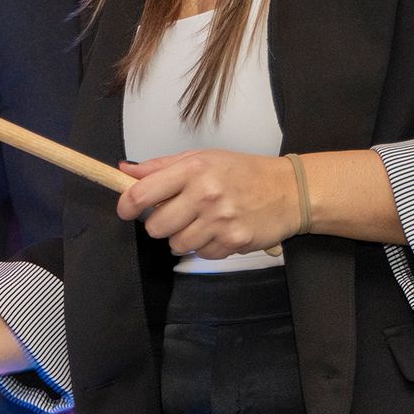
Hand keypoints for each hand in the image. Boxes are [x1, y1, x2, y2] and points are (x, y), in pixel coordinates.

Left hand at [116, 150, 298, 257]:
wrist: (289, 191)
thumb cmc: (243, 172)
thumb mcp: (202, 158)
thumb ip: (160, 167)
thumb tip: (124, 171)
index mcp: (193, 169)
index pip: (143, 194)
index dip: (127, 205)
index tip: (126, 210)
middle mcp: (205, 194)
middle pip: (156, 226)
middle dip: (160, 224)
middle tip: (176, 214)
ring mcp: (220, 221)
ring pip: (177, 245)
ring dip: (183, 238)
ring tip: (200, 222)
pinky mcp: (234, 242)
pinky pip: (202, 254)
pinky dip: (205, 247)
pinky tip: (218, 231)